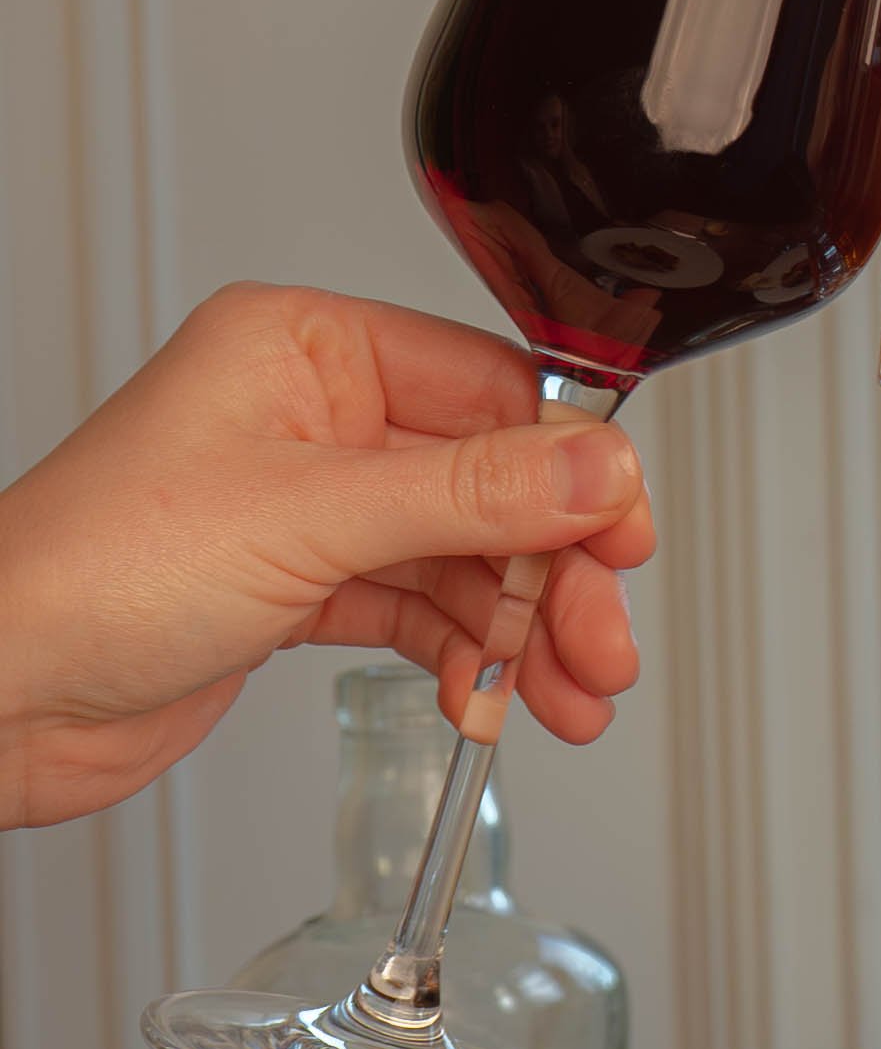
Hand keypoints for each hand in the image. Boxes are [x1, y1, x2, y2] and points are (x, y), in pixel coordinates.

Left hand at [0, 282, 655, 828]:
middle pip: (486, 482)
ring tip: (571, 693)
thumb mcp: (308, 516)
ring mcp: (309, 504)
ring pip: (459, 556)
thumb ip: (468, 495)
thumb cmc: (88, 571)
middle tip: (603, 638)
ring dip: (520, 629)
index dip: (568, 463)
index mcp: (309, 348)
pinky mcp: (298, 586)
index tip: (625, 528)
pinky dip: (462, 656)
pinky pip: (414, 608)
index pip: (486, 387)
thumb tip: (594, 467)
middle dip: (552, 569)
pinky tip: (493, 700)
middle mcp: (314, 416)